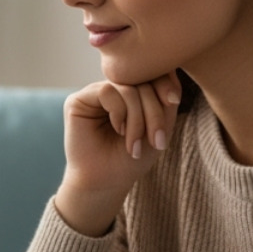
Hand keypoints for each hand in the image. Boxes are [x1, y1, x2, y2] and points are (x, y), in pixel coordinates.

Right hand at [55, 72, 181, 235]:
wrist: (106, 182)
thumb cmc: (132, 158)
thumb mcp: (160, 126)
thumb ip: (166, 97)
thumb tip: (169, 68)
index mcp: (131, 92)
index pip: (152, 73)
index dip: (165, 83)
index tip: (174, 102)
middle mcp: (113, 89)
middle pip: (142, 80)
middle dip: (153, 111)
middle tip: (156, 140)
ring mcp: (95, 93)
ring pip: (126, 87)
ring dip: (137, 117)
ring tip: (134, 143)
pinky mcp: (78, 100)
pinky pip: (107, 91)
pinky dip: (119, 112)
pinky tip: (117, 129)